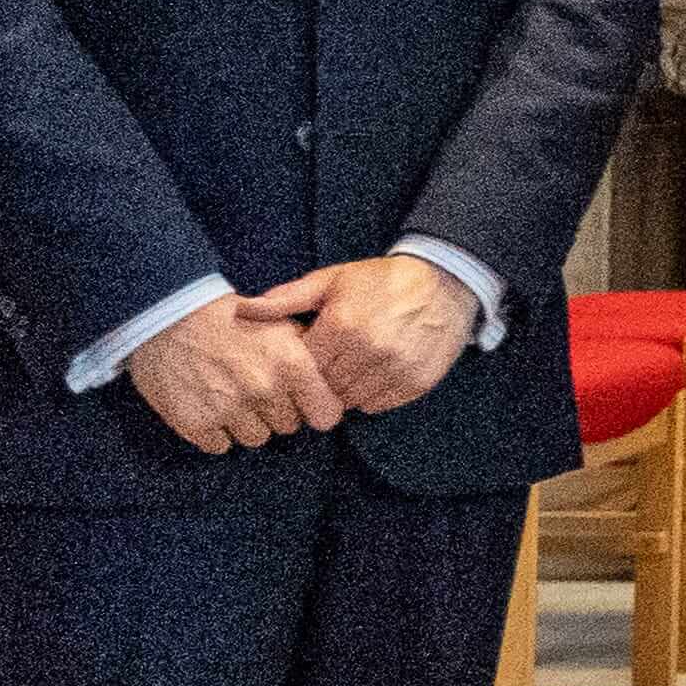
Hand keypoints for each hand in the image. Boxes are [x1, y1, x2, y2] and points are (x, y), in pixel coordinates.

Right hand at [127, 297, 348, 454]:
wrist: (168, 315)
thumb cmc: (229, 316)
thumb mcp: (280, 322)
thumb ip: (309, 353)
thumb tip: (331, 380)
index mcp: (292, 365)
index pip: (326, 416)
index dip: (315, 409)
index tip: (302, 402)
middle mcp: (264, 390)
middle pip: (288, 427)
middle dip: (277, 411)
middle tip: (255, 388)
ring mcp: (230, 409)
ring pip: (256, 438)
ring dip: (246, 422)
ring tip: (230, 394)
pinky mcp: (196, 424)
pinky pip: (220, 445)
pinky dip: (215, 431)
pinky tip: (208, 404)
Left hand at [261, 255, 478, 414]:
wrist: (444, 282)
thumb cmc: (381, 280)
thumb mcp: (331, 281)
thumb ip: (285, 299)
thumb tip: (241, 310)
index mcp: (341, 326)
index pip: (304, 367)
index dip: (302, 363)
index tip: (311, 352)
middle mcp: (368, 351)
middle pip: (326, 387)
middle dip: (322, 379)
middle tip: (331, 362)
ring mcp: (395, 369)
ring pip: (350, 400)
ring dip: (345, 389)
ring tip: (351, 367)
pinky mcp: (416, 382)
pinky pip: (378, 404)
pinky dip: (371, 395)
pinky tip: (373, 373)